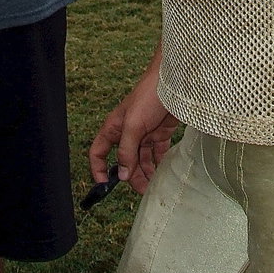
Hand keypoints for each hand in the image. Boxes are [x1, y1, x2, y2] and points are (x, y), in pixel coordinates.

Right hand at [89, 52, 178, 193]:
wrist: (175, 81)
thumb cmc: (149, 96)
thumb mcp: (133, 124)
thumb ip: (126, 150)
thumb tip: (122, 175)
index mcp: (114, 128)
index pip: (98, 152)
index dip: (98, 169)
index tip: (104, 185)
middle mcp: (128, 133)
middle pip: (124, 161)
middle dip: (130, 176)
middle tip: (141, 191)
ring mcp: (145, 133)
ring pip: (141, 160)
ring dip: (146, 173)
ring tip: (153, 186)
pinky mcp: (161, 133)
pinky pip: (157, 154)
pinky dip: (158, 164)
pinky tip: (162, 173)